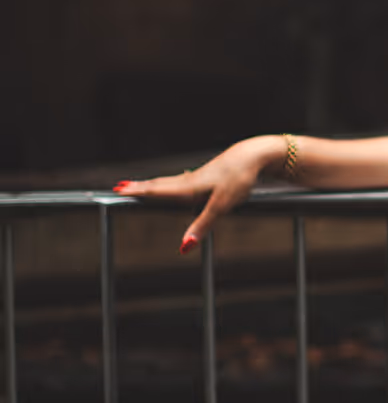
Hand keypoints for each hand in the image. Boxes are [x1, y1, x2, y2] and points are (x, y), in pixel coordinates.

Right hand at [113, 135, 283, 252]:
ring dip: (152, 185)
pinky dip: (169, 184)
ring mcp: (199, 176)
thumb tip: (184, 247)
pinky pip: (182, 181)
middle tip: (118, 187)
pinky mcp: (208, 175)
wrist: (254, 155)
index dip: (137, 192)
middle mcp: (189, 180)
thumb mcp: (222, 206)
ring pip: (169, 181)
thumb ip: (203, 225)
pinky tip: (176, 185)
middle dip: (138, 187)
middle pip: (159, 184)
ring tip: (138, 186)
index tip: (117, 190)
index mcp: (189, 187)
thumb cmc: (239, 178)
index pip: (157, 191)